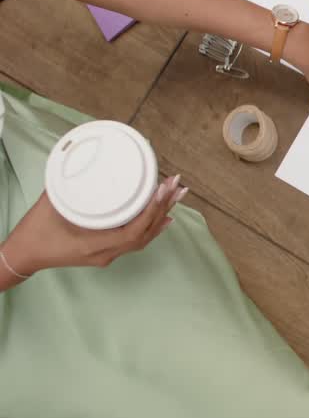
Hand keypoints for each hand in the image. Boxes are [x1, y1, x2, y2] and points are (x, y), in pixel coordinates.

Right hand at [3, 177, 185, 279]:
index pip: (134, 231)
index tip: (162, 190)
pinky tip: (165, 216)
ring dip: (161, 214)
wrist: (23, 255)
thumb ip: (70, 185)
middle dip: (163, 207)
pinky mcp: (106, 251)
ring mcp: (107, 254)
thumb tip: (87, 162)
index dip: (151, 211)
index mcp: (94, 245)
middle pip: (145, 233)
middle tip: (176, 185)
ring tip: (177, 194)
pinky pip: (136, 240)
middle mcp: (106, 253)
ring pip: (143, 237)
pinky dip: (152, 226)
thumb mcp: (52, 204)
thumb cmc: (35, 231)